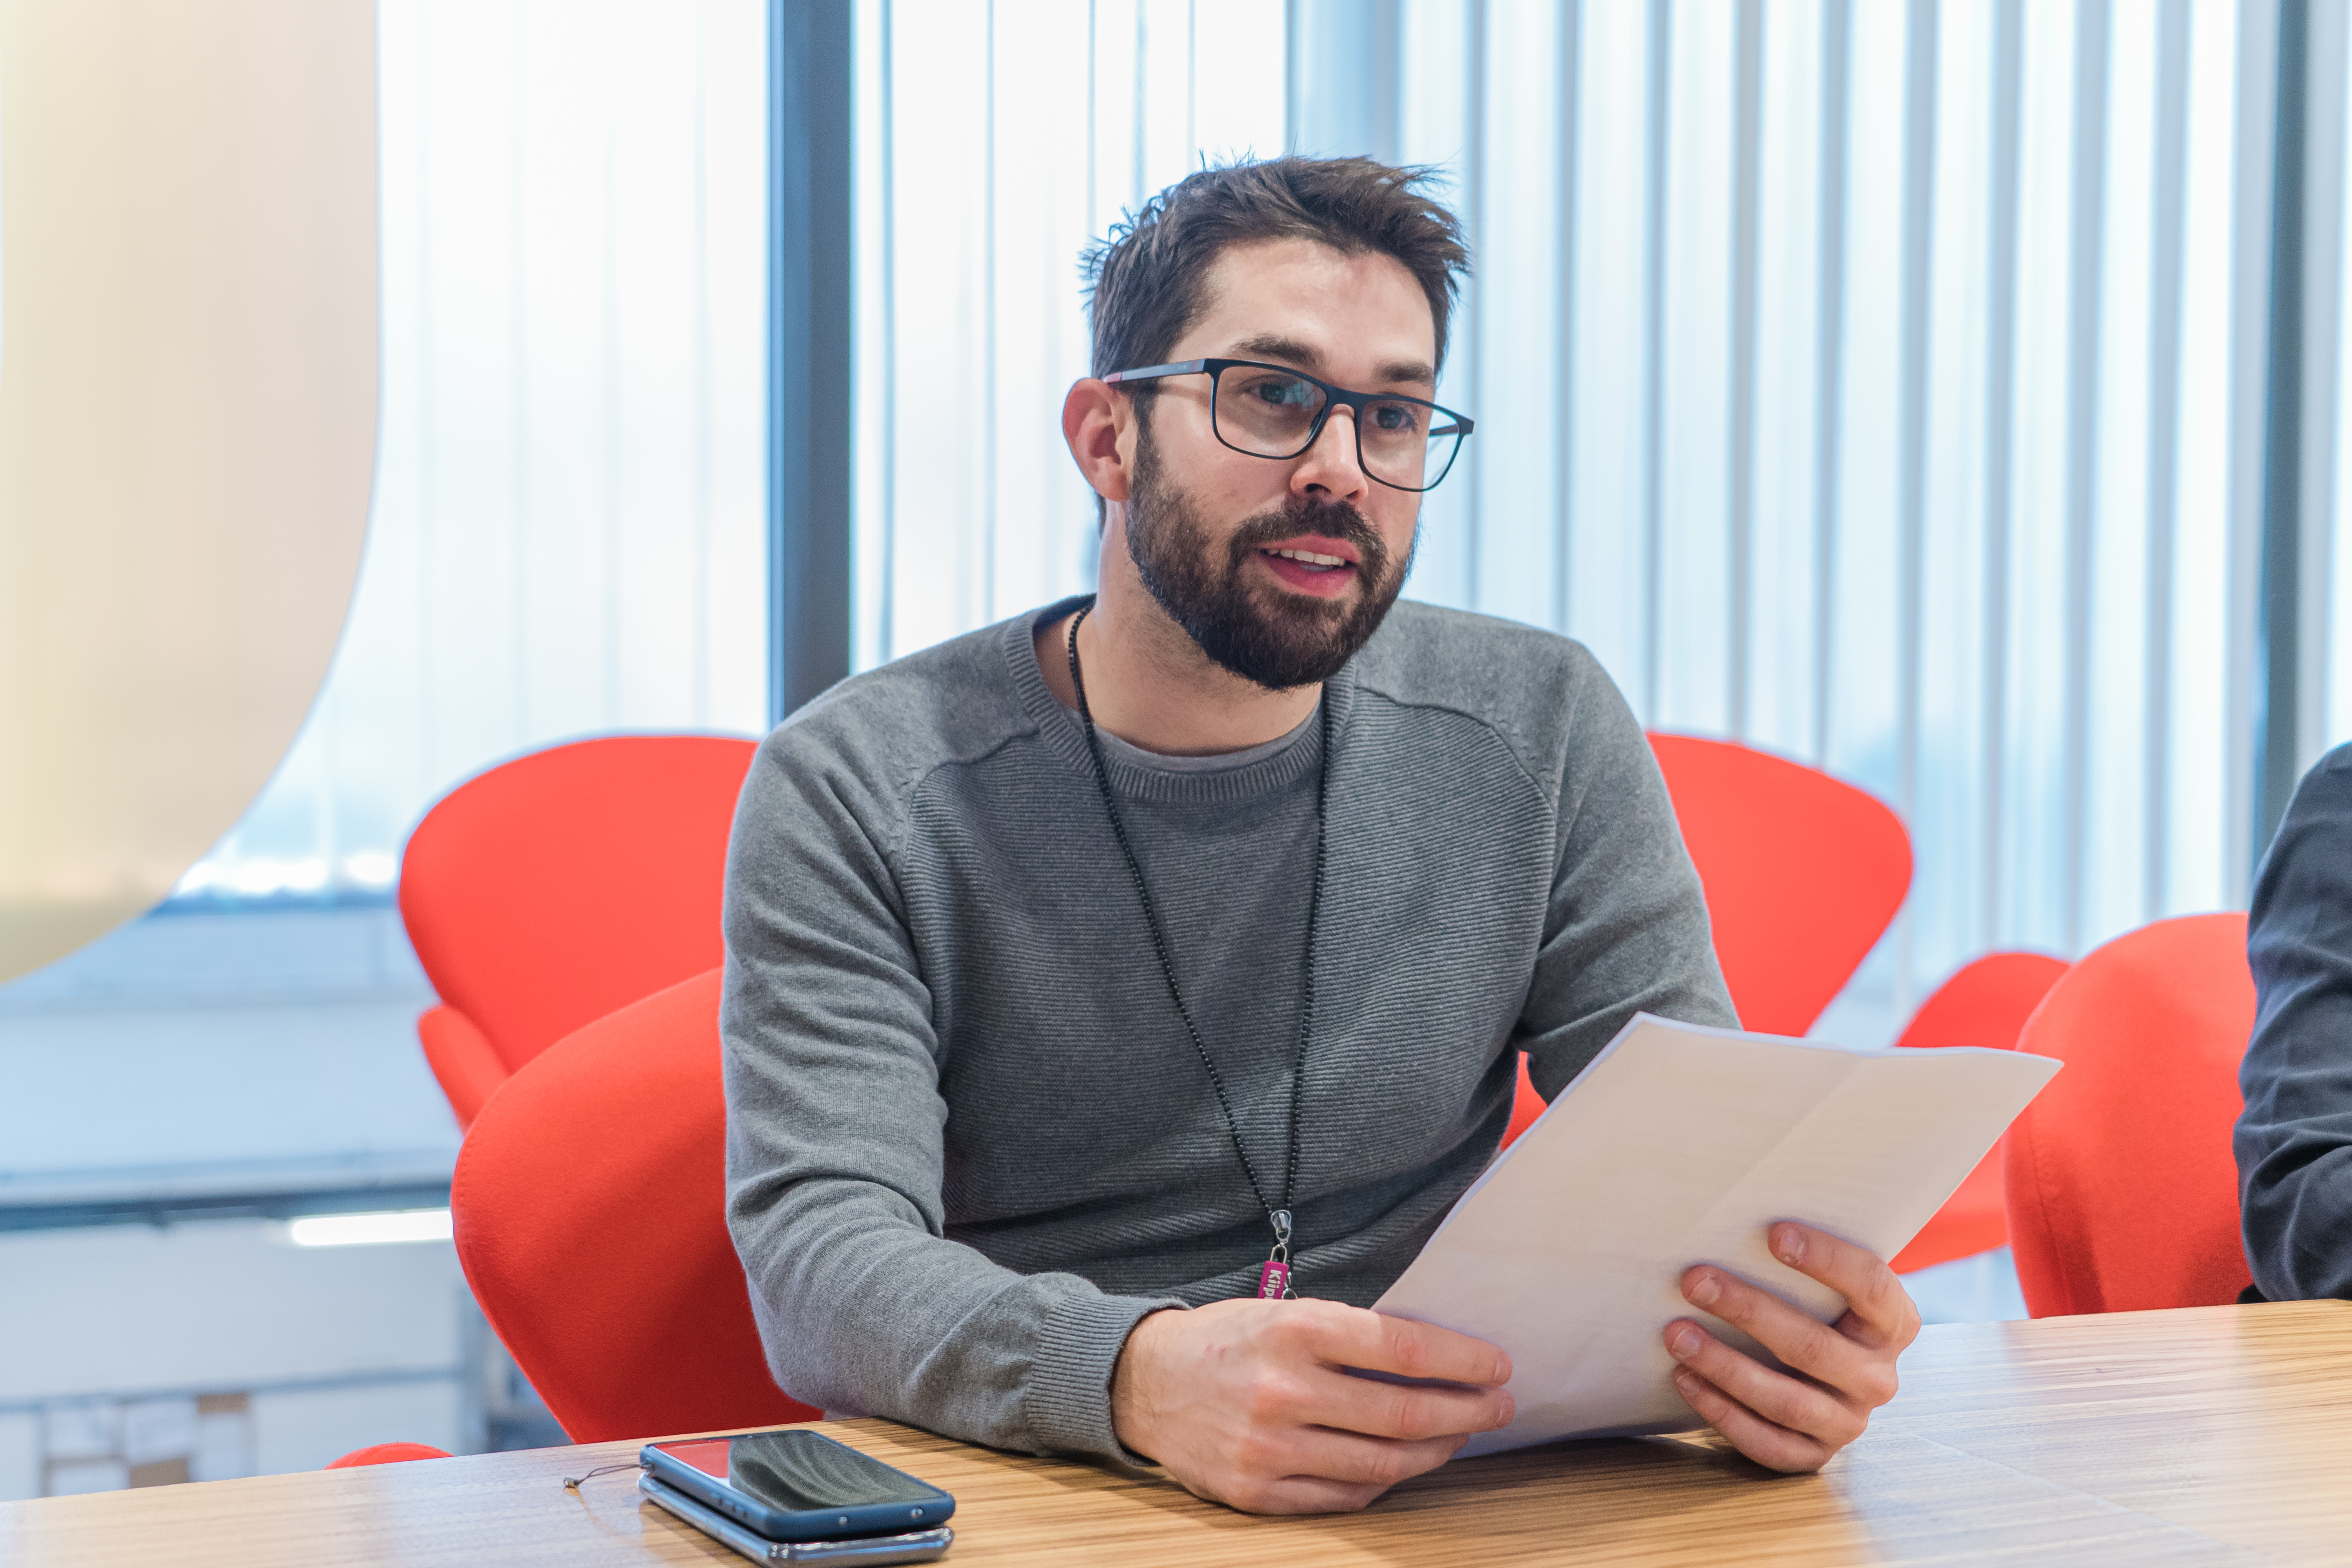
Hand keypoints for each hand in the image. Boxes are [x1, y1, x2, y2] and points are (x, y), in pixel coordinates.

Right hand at [1110, 1297, 1514, 1514]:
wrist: (1145, 1382)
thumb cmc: (1229, 1340)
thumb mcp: (1285, 1312)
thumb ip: (1350, 1334)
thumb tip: (1434, 1358)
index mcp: (1294, 1331)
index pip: (1402, 1349)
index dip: (1461, 1361)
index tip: (1497, 1365)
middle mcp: (1283, 1390)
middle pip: (1402, 1413)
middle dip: (1465, 1410)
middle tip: (1498, 1405)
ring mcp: (1269, 1448)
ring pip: (1381, 1464)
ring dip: (1435, 1451)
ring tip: (1459, 1435)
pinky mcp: (1256, 1491)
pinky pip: (1342, 1496)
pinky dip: (1383, 1483)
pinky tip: (1404, 1465)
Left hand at [1663, 1222, 1919, 1471]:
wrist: (1824, 1380)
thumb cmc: (1814, 1310)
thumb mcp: (1825, 1287)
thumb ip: (1803, 1259)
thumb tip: (1736, 1216)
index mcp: (1894, 1324)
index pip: (1871, 1286)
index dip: (1827, 1259)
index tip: (1774, 1233)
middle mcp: (1879, 1377)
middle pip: (1813, 1345)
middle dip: (1748, 1311)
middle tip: (1694, 1281)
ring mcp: (1849, 1422)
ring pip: (1786, 1399)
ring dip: (1724, 1365)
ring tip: (1676, 1334)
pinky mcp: (1815, 1455)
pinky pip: (1767, 1442)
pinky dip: (1721, 1413)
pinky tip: (1685, 1379)